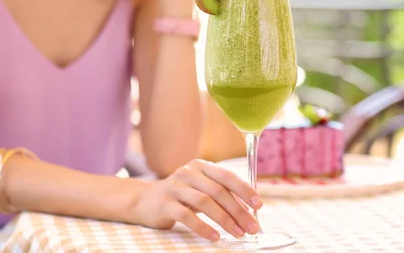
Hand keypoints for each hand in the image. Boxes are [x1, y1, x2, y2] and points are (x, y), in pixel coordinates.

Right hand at [132, 159, 262, 241]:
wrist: (145, 200)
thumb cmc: (180, 195)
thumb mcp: (200, 188)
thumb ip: (221, 193)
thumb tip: (250, 208)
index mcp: (201, 166)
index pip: (226, 176)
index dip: (244, 190)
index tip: (258, 205)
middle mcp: (188, 172)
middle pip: (218, 191)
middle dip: (238, 210)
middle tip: (251, 227)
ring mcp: (175, 187)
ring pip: (205, 202)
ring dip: (225, 220)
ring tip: (238, 233)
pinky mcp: (165, 203)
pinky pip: (187, 216)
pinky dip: (203, 227)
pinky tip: (215, 237)